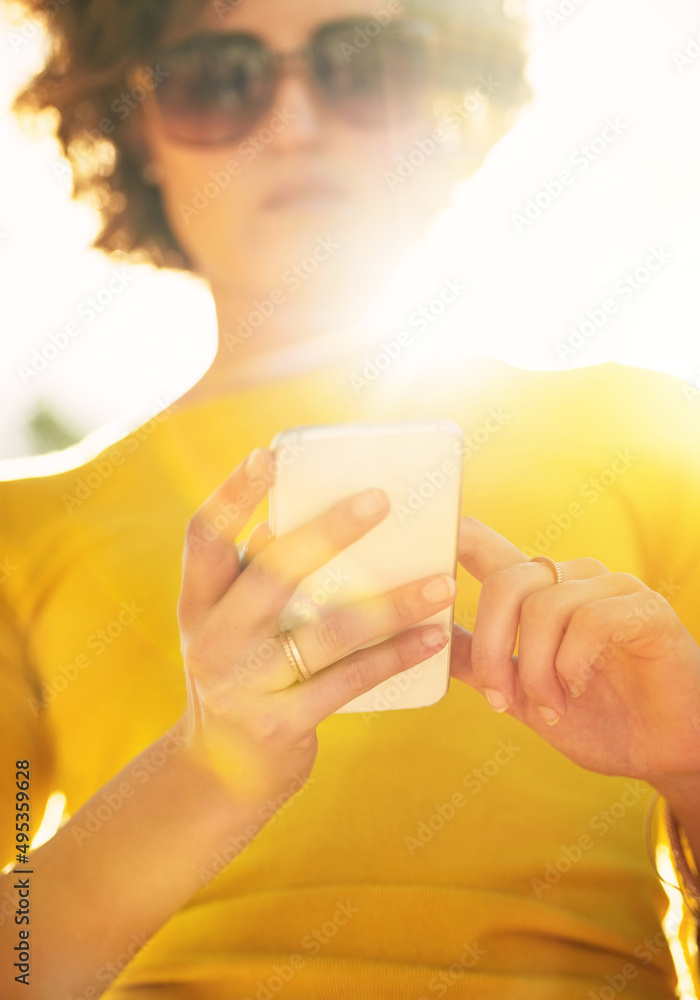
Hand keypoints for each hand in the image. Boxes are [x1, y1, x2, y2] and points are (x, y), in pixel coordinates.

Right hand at [176, 447, 455, 804]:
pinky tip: (434, 636)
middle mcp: (213, 640)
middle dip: (327, 533)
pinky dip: (395, 656)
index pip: (204, 536)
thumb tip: (311, 517)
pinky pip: (349, 681)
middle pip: (271, 574)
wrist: (223, 773)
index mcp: (198, 603)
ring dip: (390, 604)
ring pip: (325, 632)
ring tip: (441, 582)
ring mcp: (246, 684)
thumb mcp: (232, 625)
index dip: (233, 494)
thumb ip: (258, 577)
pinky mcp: (282, 723)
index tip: (268, 455)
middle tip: (381, 499)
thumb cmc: (244, 672)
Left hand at [450, 517, 699, 786]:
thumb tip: (426, 636)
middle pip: (506, 581)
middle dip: (492, 647)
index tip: (421, 543)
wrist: (665, 752)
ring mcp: (611, 588)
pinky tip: (577, 691)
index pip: (486, 546)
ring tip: (548, 708)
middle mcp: (572, 578)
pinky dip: (571, 666)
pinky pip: (589, 621)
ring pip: (544, 606)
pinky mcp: (644, 609)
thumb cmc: (598, 717)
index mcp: (538, 592)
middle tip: (499, 698)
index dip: (453, 535)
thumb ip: (479, 662)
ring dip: (535, 671)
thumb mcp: (523, 693)